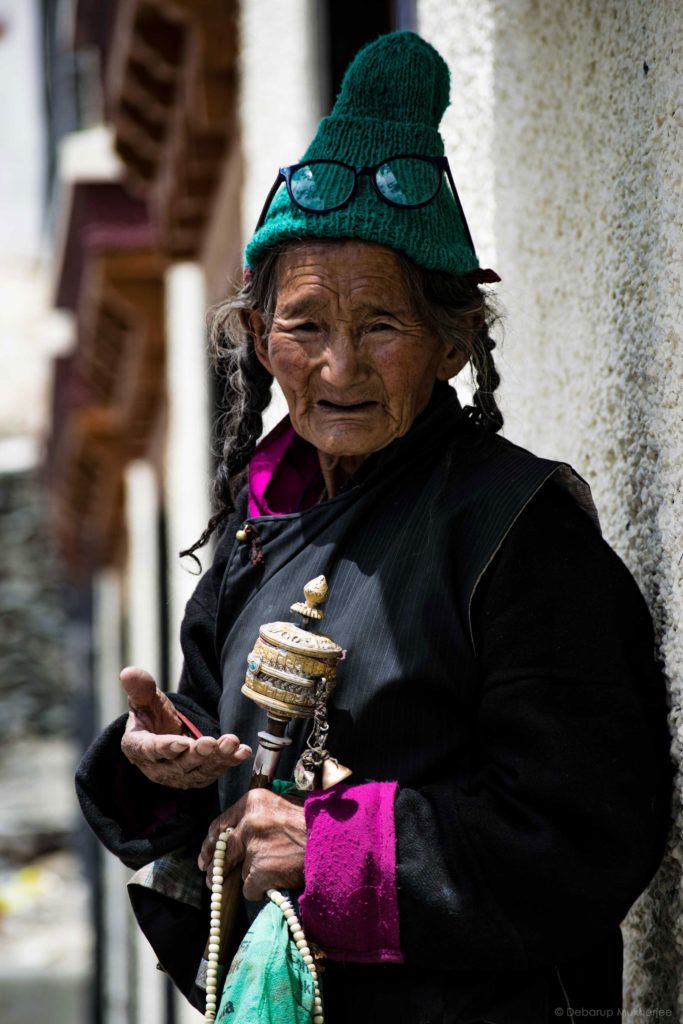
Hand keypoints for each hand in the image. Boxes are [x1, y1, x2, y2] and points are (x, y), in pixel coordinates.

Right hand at [119, 666, 251, 789]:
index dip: (166, 748)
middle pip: (178, 764)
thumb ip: (140, 688)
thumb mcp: (145, 699)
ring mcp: (179, 775)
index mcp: (138, 748)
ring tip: (232, 743)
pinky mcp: (198, 776)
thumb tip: (127, 672)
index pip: (150, 750)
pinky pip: (214, 770)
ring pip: (199, 769)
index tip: (182, 743)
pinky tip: (243, 752)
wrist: (165, 732)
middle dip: (197, 754)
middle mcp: (158, 767)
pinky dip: (230, 761)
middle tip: (211, 742)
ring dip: (217, 758)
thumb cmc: (152, 715)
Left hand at [198, 789, 306, 899]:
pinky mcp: (259, 871)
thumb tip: (237, 838)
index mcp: (253, 801)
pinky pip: (251, 888)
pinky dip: (262, 889)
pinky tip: (279, 881)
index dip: (210, 843)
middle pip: (221, 851)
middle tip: (212, 880)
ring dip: (253, 877)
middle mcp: (249, 822)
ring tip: (276, 871)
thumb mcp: (283, 806)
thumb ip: (259, 817)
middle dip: (215, 869)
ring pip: (240, 871)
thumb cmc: (313, 823)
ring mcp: (254, 848)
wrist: (334, 840)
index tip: (204, 856)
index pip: (220, 824)